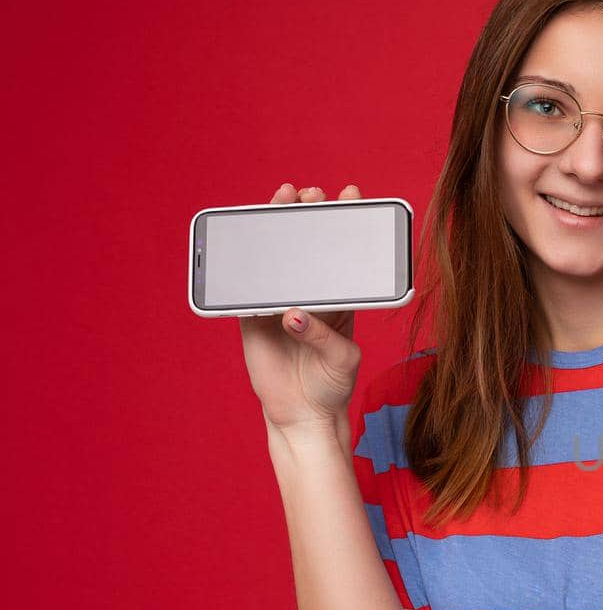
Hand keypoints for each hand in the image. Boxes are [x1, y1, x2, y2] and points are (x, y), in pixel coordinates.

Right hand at [238, 183, 365, 434]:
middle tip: (309, 193)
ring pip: (277, 259)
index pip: (343, 253)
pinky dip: (245, 269)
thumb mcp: (341, 360)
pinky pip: (247, 289)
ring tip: (281, 200)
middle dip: (308, 215)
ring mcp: (280, 303)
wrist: (303, 415)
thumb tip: (293, 314)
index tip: (351, 195)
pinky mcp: (254, 318)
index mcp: (340, 300)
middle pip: (308, 247)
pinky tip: (249, 245)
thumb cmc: (332, 385)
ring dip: (277, 229)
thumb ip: (323, 338)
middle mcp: (310, 295)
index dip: (346, 223)